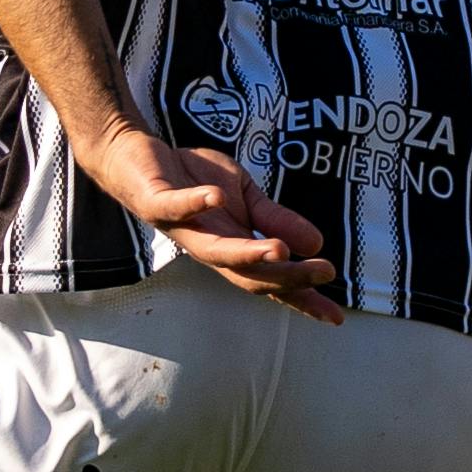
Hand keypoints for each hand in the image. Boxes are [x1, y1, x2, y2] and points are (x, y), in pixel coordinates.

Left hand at [72, 119, 340, 320]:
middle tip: (323, 272)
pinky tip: (217, 198)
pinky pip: (174, 206)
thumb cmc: (192, 178)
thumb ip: (275, 219)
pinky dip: (193, 203)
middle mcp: (207, 247)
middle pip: (249, 275)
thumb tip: (317, 243)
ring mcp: (181, 227)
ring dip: (247, 253)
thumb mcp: (245, 195)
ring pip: (214, 252)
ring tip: (280, 251)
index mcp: (231, 248)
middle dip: (287, 277)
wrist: (136, 154)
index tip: (336, 317)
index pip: (270, 281)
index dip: (301, 299)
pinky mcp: (156, 202)